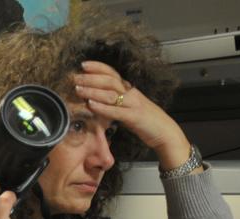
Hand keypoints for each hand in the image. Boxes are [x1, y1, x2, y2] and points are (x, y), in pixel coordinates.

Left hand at [73, 60, 192, 170]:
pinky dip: (102, 107)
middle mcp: (131, 93)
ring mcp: (133, 104)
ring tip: (78, 89)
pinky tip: (90, 105)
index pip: (113, 73)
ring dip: (93, 91)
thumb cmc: (144, 121)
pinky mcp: (134, 117)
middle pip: (109, 80)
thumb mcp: (127, 108)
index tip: (83, 65)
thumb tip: (95, 101)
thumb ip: (114, 103)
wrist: (165, 132)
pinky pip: (116, 111)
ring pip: (111, 93)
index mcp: (129, 89)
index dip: (98, 67)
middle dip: (91, 78)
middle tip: (74, 77)